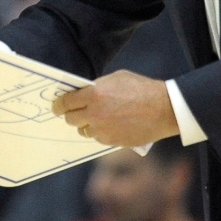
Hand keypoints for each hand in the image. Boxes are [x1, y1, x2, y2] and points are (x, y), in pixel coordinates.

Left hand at [51, 70, 178, 148]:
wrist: (163, 109)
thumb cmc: (141, 89)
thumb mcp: (116, 79)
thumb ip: (97, 86)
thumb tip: (84, 92)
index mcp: (93, 95)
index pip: (65, 102)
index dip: (58, 105)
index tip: (57, 107)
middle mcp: (95, 114)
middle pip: (71, 119)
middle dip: (71, 115)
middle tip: (75, 112)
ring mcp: (103, 130)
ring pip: (84, 131)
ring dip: (86, 125)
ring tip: (96, 119)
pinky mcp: (112, 141)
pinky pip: (98, 138)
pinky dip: (100, 133)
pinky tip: (109, 125)